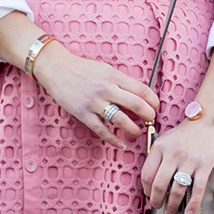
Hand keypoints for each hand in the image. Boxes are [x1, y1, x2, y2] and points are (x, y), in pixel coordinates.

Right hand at [31, 43, 158, 145]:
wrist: (57, 69)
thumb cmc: (82, 69)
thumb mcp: (106, 69)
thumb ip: (121, 82)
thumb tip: (140, 96)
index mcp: (114, 76)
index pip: (142, 90)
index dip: (153, 101)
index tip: (156, 107)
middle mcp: (106, 88)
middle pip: (136, 104)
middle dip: (148, 115)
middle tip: (151, 121)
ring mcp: (94, 102)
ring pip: (121, 119)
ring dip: (133, 129)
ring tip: (137, 132)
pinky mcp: (83, 114)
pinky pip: (102, 130)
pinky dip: (113, 140)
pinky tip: (121, 144)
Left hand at [140, 116, 213, 213]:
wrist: (209, 120)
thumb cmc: (186, 132)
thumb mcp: (165, 139)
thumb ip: (156, 156)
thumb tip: (150, 181)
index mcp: (160, 147)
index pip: (147, 174)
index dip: (146, 189)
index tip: (148, 195)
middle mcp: (173, 154)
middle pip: (159, 185)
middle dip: (156, 200)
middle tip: (157, 206)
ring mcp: (189, 160)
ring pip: (176, 190)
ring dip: (172, 205)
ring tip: (170, 211)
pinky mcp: (204, 166)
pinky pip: (197, 190)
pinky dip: (192, 205)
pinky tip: (188, 213)